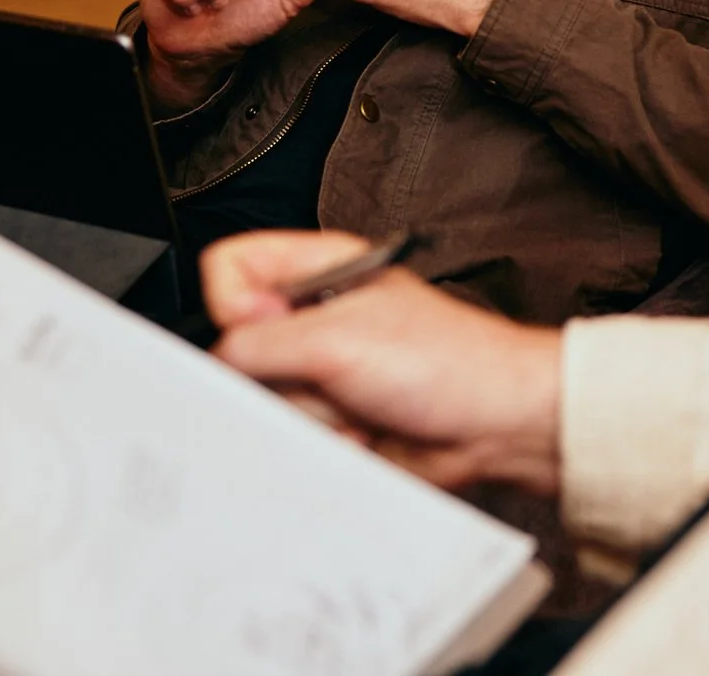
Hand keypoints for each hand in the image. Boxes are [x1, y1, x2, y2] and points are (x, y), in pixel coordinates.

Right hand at [204, 230, 563, 492]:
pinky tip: (365, 433)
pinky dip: (324, 442)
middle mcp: (315, 319)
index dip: (233, 301)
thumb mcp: (338, 339)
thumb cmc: (449, 363)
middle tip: (326, 375)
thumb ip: (258, 344)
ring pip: (265, 402)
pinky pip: (292, 438)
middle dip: (282, 375)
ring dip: (311, 415)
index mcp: (319, 271)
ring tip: (359, 406)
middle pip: (239, 348)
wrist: (496, 426)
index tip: (265, 324)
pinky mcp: (331, 421)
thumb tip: (213, 363)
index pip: (231, 267)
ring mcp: (322, 373)